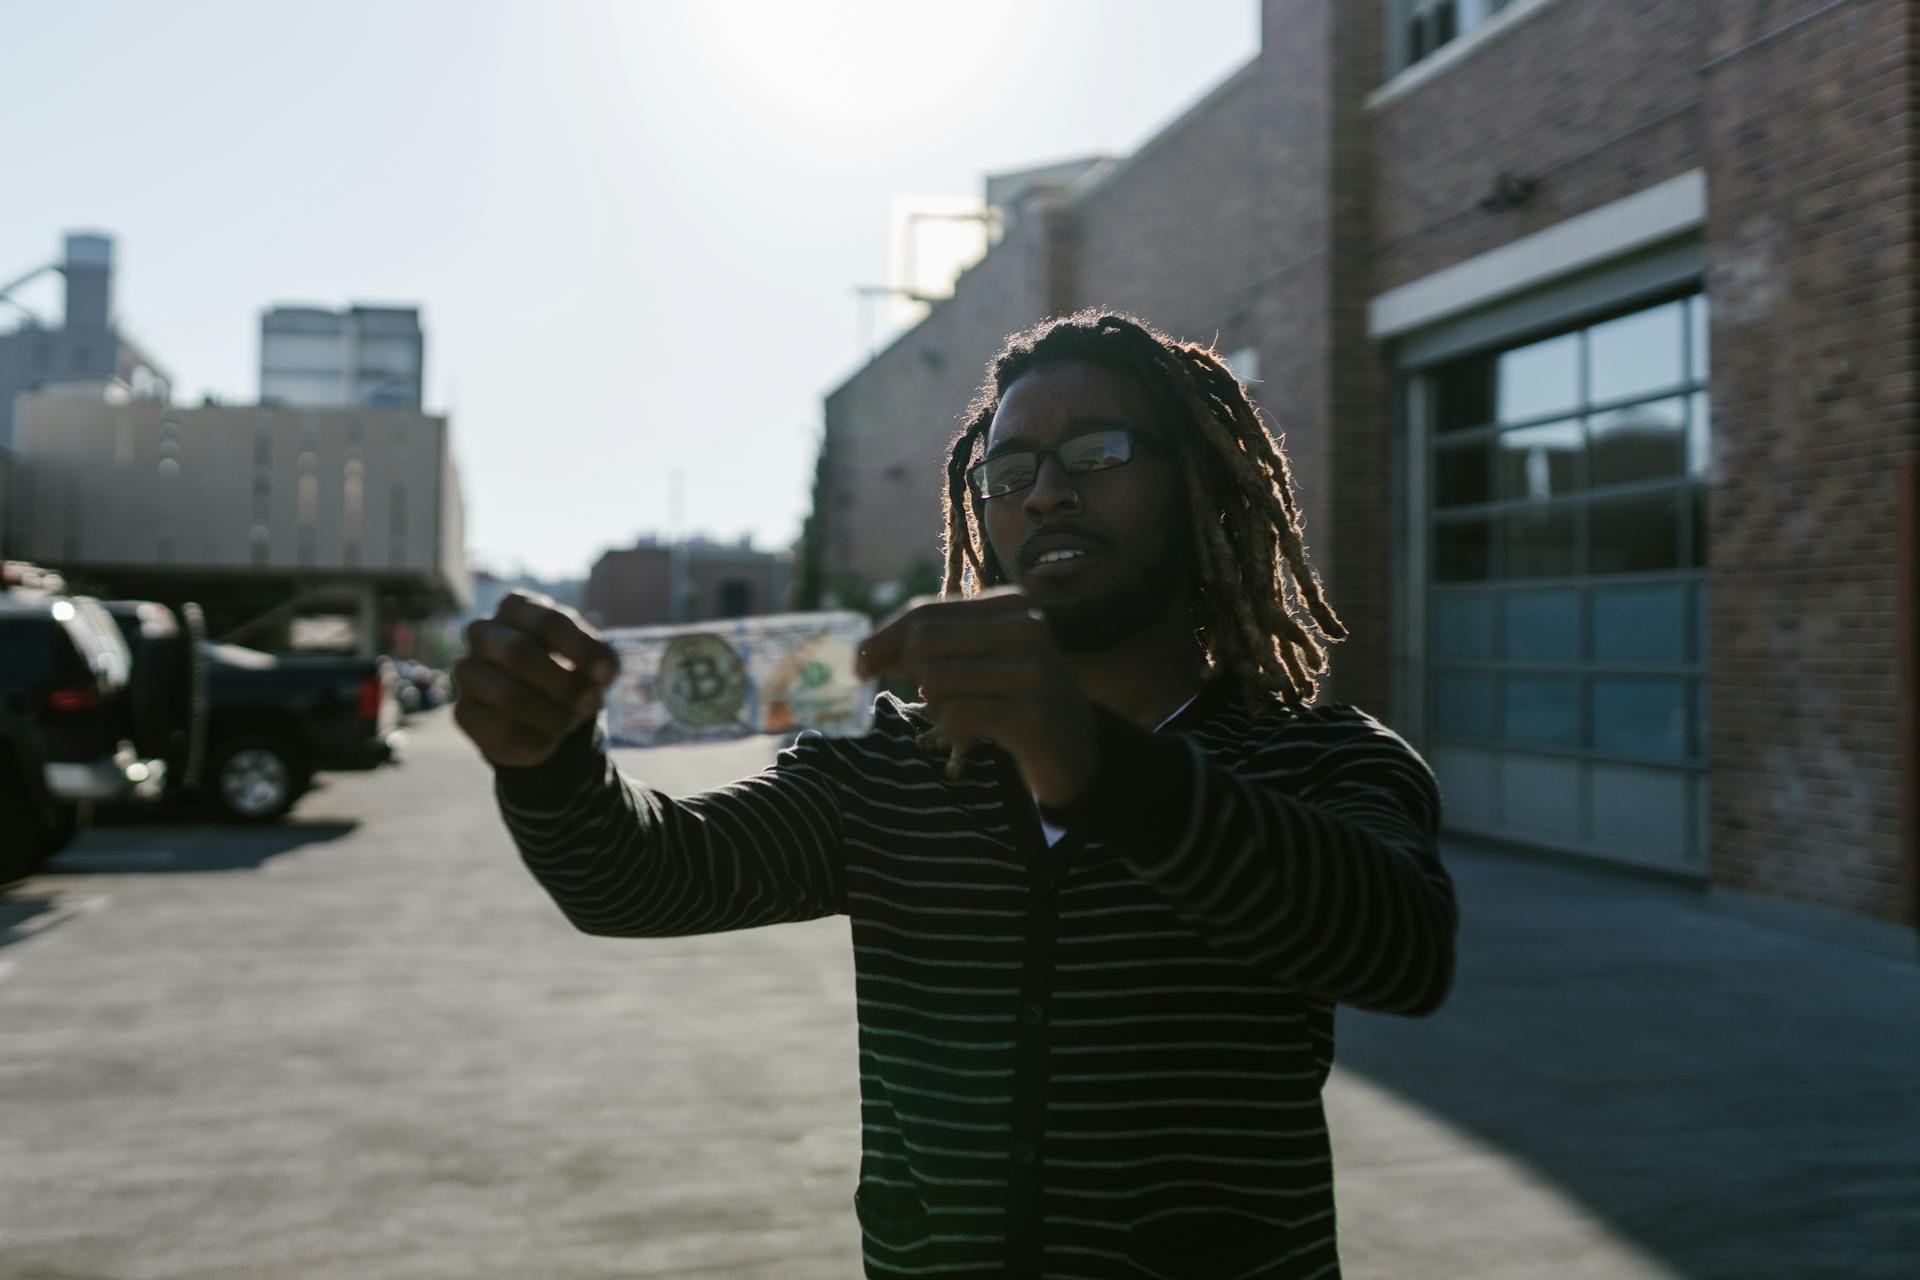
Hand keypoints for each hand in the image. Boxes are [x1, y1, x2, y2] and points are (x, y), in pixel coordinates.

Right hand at [453, 592, 619, 767]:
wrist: (543, 713)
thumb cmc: (570, 671)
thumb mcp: (595, 660)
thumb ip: (604, 660)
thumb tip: (603, 672)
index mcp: (517, 607)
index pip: (548, 622)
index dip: (581, 650)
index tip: (606, 676)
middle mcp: (483, 632)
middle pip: (519, 654)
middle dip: (563, 684)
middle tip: (589, 702)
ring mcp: (467, 671)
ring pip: (508, 696)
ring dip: (552, 716)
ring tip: (570, 722)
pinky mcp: (463, 711)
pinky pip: (501, 730)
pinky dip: (536, 740)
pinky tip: (548, 738)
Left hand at [856, 589, 1098, 806]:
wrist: (1080, 754)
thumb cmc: (1019, 702)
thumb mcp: (984, 659)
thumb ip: (935, 646)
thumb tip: (863, 651)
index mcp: (1010, 606)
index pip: (925, 612)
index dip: (883, 639)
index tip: (859, 665)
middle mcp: (1026, 629)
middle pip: (924, 643)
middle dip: (909, 675)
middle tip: (923, 700)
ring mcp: (1033, 672)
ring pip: (935, 680)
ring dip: (934, 709)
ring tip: (958, 719)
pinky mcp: (1033, 716)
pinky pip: (958, 716)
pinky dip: (951, 731)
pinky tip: (968, 737)